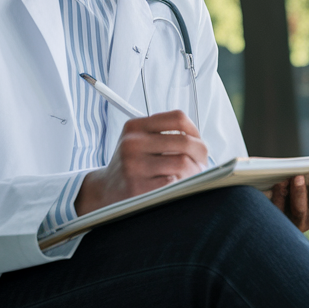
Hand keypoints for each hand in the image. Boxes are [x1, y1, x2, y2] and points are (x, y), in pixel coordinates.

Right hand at [75, 110, 205, 214]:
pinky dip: (180, 184)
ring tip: (194, 175)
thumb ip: (164, 134)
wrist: (105, 189)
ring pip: (182, 163)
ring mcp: (133, 165)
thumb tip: (200, 141)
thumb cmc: (131, 164)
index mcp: (134, 127)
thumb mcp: (138, 140)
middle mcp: (132, 143)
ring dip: (194, 171)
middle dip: (201, 153)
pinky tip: (178, 185)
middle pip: (184, 141)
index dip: (195, 129)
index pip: (177, 118)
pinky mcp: (137, 187)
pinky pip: (173, 182)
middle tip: (203, 162)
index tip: (198, 141)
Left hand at [270, 162, 308, 231]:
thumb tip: (308, 162)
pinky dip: (280, 197)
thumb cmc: (292, 185)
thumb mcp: (306, 180)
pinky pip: (280, 212)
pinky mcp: (280, 224)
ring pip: (301, 210)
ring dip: (300, 193)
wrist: (267, 211)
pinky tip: (279, 184)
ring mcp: (298, 223)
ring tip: (297, 177)